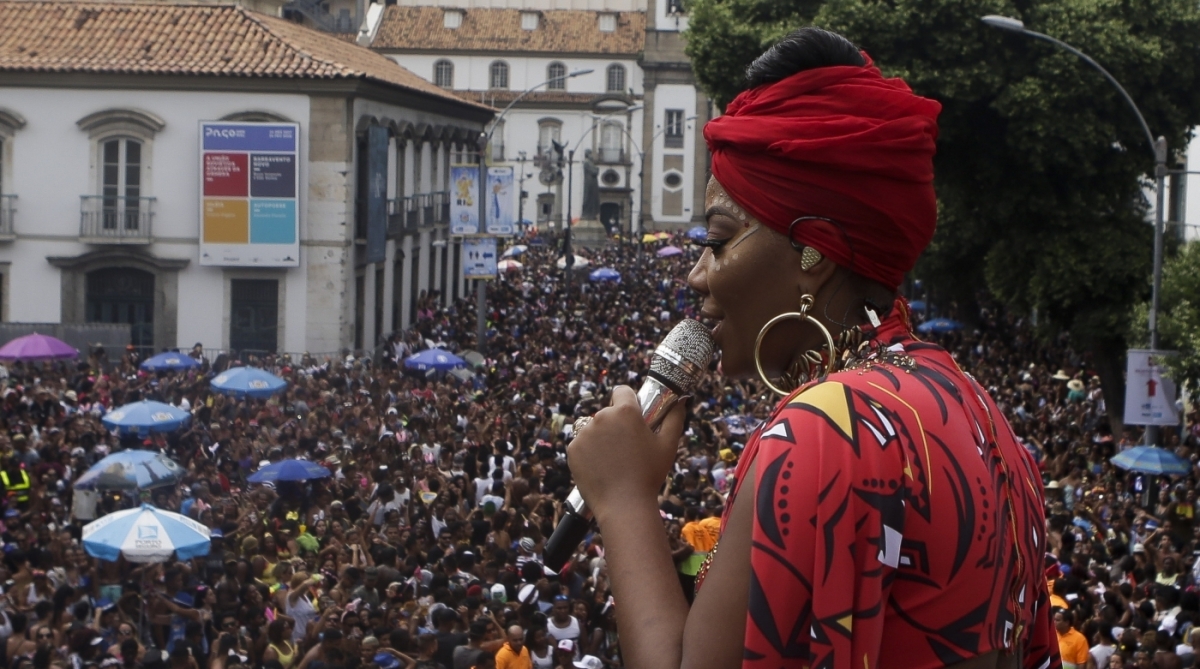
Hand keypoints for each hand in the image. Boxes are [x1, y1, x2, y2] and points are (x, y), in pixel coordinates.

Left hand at [566, 385, 685, 521]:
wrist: (624, 505)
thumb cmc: (649, 474)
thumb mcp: (668, 445)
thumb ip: (675, 418)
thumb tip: (680, 401)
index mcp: (625, 412)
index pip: (622, 391)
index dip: (628, 401)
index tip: (633, 416)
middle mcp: (601, 417)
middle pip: (608, 413)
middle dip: (616, 424)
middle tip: (627, 447)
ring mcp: (584, 433)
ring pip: (593, 428)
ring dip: (601, 438)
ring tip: (614, 460)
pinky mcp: (572, 449)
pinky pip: (582, 444)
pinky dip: (589, 452)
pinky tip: (601, 467)